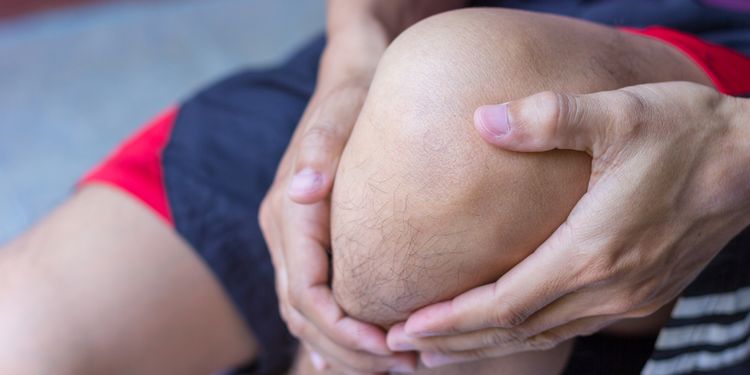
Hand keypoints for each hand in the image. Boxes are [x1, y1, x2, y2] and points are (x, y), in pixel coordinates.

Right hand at [259, 37, 416, 373]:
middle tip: (403, 366)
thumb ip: (318, 148)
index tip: (388, 346)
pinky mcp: (308, 242)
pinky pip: (312, 299)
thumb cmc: (352, 100)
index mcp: (289, 213)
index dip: (342, 329)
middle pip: (304, 314)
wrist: (346, 85)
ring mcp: (293, 240)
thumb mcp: (340, 114)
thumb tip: (300, 188)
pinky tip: (361, 354)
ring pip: (306, 315)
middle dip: (350, 349)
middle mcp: (284, 232)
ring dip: (346, 347)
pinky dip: (334, 332)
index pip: (306, 292)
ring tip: (397, 364)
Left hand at [386, 81, 749, 366]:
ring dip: (487, 345)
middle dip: (457, 342)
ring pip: (542, 335)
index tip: (407, 327)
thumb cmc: (687, 134)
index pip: (506, 303)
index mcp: (592, 250)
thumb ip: (548, 117)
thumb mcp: (619, 114)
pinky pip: (569, 326)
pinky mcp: (639, 292)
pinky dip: (527, 334)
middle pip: (516, 330)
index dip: (453, 320)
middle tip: (403, 348)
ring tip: (440, 351)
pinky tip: (505, 330)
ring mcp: (625, 296)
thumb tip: (481, 119)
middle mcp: (607, 286)